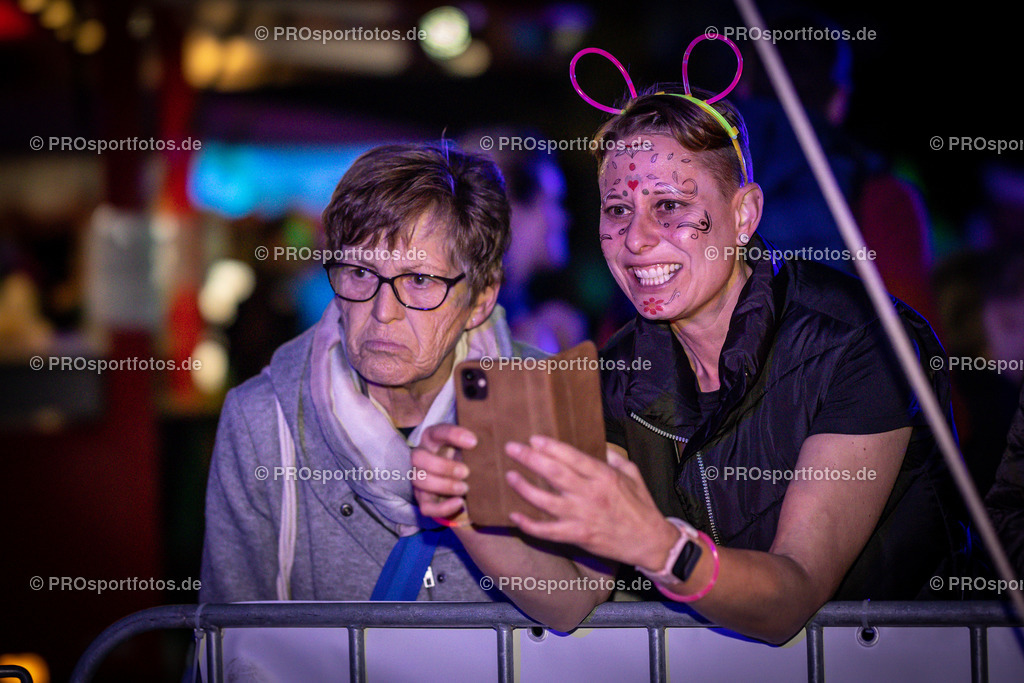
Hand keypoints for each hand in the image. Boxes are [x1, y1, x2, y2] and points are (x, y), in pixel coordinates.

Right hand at [411, 424, 474, 525]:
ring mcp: (419, 479)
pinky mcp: (423, 500)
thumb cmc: (465, 455)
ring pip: (419, 481)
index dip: (453, 435)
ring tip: (465, 488)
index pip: (437, 432)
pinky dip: (442, 507)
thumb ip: (476, 442)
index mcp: (432, 438)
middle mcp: (421, 457)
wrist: (459, 477)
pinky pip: (426, 507)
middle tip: (466, 472)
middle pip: (419, 457)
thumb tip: (495, 442)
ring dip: (443, 485)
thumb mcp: (468, 445)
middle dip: (443, 466)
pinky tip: (459, 503)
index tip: (474, 442)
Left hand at [505, 436, 678, 569]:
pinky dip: (529, 525)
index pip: (571, 456)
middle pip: (553, 473)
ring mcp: (582, 516)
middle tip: (512, 448)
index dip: (550, 446)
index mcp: (604, 476)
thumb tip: (598, 446)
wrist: (650, 541)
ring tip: (509, 476)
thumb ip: (613, 458)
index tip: (534, 439)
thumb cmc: (641, 506)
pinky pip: (548, 531)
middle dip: (529, 458)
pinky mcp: (578, 535)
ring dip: (524, 487)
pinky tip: (515, 515)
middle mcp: (590, 494)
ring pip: (545, 501)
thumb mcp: (632, 474)